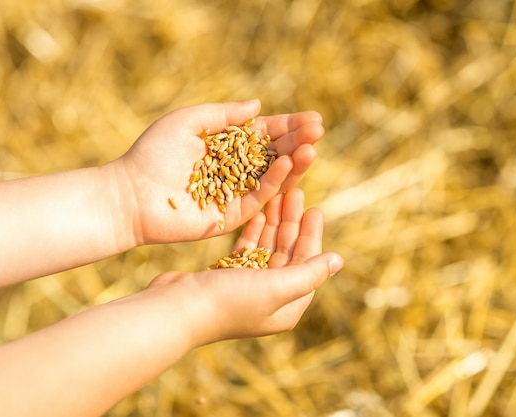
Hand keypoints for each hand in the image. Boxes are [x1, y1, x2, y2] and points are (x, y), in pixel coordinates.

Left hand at [115, 99, 323, 245]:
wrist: (132, 193)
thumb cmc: (153, 153)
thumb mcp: (188, 121)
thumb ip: (223, 115)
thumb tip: (258, 106)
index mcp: (224, 147)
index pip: (263, 136)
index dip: (287, 127)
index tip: (313, 119)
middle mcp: (233, 171)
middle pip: (274, 156)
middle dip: (297, 142)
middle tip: (318, 131)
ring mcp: (234, 195)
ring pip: (273, 178)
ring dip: (294, 162)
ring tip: (311, 147)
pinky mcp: (231, 217)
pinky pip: (259, 198)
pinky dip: (275, 182)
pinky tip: (288, 164)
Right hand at [146, 188, 343, 345]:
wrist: (176, 308)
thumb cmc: (228, 300)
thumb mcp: (276, 287)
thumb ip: (309, 273)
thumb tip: (338, 261)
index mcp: (287, 307)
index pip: (308, 265)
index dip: (312, 235)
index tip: (314, 208)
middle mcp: (270, 299)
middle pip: (289, 254)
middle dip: (293, 223)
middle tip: (296, 192)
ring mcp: (247, 288)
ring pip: (268, 248)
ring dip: (275, 223)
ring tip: (278, 195)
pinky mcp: (226, 278)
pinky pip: (248, 250)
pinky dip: (255, 232)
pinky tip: (259, 213)